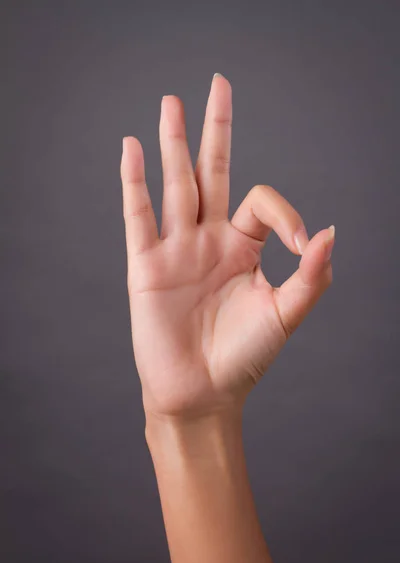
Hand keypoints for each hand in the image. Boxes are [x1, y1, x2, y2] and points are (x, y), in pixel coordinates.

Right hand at [121, 73, 334, 419]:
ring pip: (175, 185)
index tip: (304, 243)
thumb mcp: (286, 314)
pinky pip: (139, 217)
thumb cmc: (244, 357)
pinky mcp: (147, 266)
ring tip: (170, 103)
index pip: (260, 201)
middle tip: (218, 84)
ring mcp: (176, 249)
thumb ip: (312, 275)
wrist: (202, 392)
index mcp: (243, 247)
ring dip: (173, 144)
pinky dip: (134, 183)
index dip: (287, 212)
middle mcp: (208, 240)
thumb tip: (331, 231)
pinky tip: (132, 149)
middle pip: (211, 172)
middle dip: (215, 129)